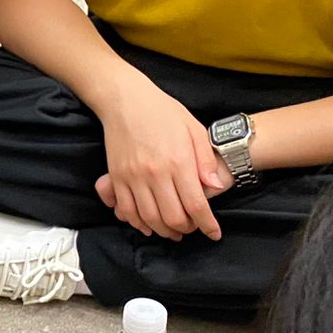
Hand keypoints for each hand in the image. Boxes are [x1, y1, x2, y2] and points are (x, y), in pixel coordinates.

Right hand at [97, 80, 228, 241]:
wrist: (125, 99)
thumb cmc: (162, 111)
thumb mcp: (193, 128)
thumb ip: (205, 159)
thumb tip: (215, 186)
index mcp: (177, 161)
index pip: (196, 205)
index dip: (207, 224)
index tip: (214, 233)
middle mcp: (154, 173)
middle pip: (173, 217)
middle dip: (186, 229)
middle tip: (193, 228)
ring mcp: (133, 177)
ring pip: (150, 219)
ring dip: (164, 231)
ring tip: (174, 231)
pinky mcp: (117, 177)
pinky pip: (127, 210)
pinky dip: (139, 223)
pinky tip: (149, 224)